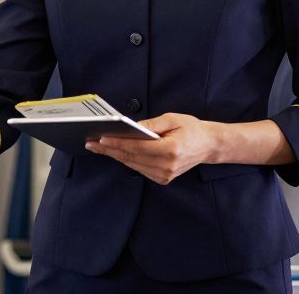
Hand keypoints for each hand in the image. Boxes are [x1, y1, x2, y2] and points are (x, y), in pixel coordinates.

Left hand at [85, 113, 221, 184]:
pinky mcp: (163, 179)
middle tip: (91, 143)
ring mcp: (165, 175)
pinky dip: (126, 160)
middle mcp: (167, 166)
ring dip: (114, 156)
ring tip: (98, 147)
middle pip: (131, 158)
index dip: (117, 143)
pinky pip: (139, 169)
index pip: (137, 147)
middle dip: (109, 150)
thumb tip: (130, 126)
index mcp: (171, 150)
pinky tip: (114, 152)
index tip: (101, 138)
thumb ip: (151, 124)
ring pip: (132, 165)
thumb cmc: (191, 129)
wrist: (208, 145)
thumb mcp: (172, 119)